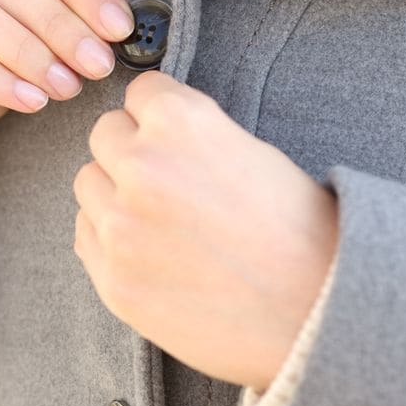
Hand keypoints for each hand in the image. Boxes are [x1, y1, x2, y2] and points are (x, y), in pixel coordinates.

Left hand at [72, 69, 338, 391]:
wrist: (319, 315)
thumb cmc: (300, 233)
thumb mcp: (252, 152)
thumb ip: (192, 134)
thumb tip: (152, 129)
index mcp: (181, 123)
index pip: (140, 90)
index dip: (160, 112)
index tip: (172, 133)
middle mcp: (141, 167)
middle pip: (104, 134)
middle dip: (132, 150)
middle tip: (168, 179)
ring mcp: (120, 226)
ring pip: (88, 183)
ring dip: (115, 193)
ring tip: (161, 218)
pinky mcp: (112, 277)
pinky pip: (85, 234)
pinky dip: (109, 237)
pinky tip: (150, 250)